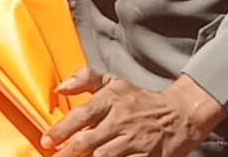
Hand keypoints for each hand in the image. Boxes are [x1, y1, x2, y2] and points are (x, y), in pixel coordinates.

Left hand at [42, 69, 223, 156]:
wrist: (180, 114)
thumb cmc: (141, 100)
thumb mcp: (114, 82)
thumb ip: (86, 78)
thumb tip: (60, 87)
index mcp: (111, 100)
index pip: (82, 115)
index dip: (62, 129)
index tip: (47, 140)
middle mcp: (121, 121)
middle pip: (89, 140)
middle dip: (68, 152)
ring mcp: (135, 141)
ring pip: (104, 156)